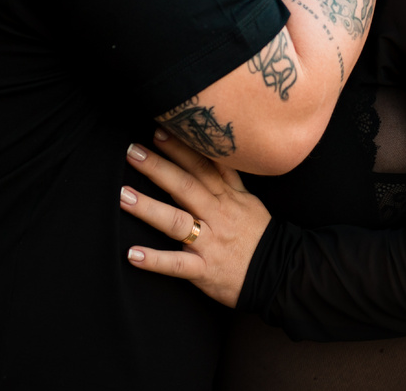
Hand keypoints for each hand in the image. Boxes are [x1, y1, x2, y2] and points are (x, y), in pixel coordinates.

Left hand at [121, 128, 271, 307]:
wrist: (281, 274)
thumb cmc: (259, 235)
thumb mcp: (248, 200)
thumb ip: (227, 178)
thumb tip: (210, 151)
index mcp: (228, 197)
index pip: (203, 166)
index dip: (181, 148)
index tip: (159, 131)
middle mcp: (218, 215)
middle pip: (186, 186)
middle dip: (158, 168)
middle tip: (132, 152)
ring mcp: (210, 242)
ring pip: (178, 222)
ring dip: (149, 208)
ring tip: (124, 196)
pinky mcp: (205, 270)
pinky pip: (177, 265)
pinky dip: (155, 261)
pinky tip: (132, 254)